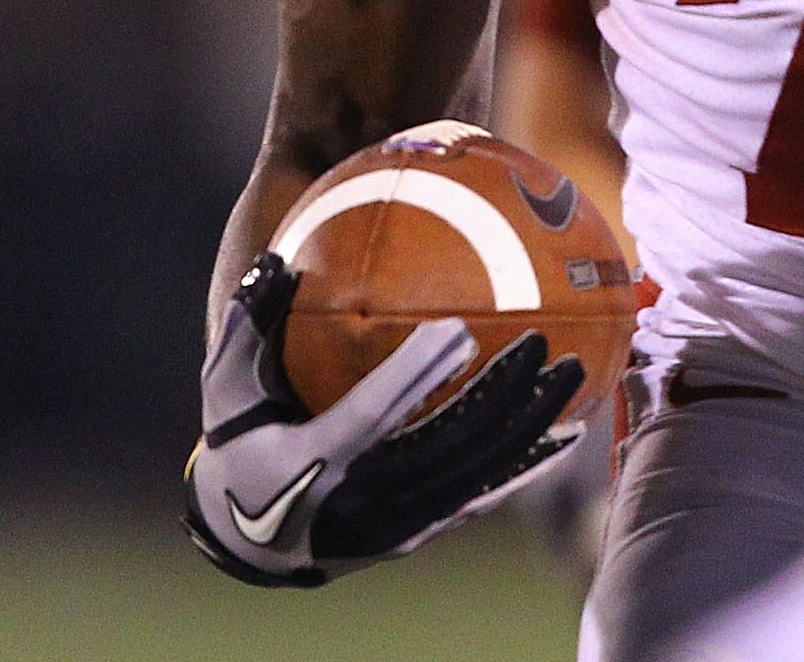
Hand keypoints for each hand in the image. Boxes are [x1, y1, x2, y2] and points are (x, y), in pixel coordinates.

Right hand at [185, 253, 587, 586]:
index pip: (374, 413)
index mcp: (316, 459)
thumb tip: (274, 258)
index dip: (416, 374)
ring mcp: (398, 523)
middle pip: (447, 443)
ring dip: (531, 424)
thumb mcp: (228, 393)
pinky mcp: (422, 534)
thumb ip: (248, 327)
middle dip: (499, 394)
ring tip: (575, 373)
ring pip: (478, 471)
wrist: (249, 546)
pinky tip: (571, 429)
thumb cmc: (241, 446)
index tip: (459, 328)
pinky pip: (484, 495)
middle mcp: (363, 498)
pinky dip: (529, 464)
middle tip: (541, 340)